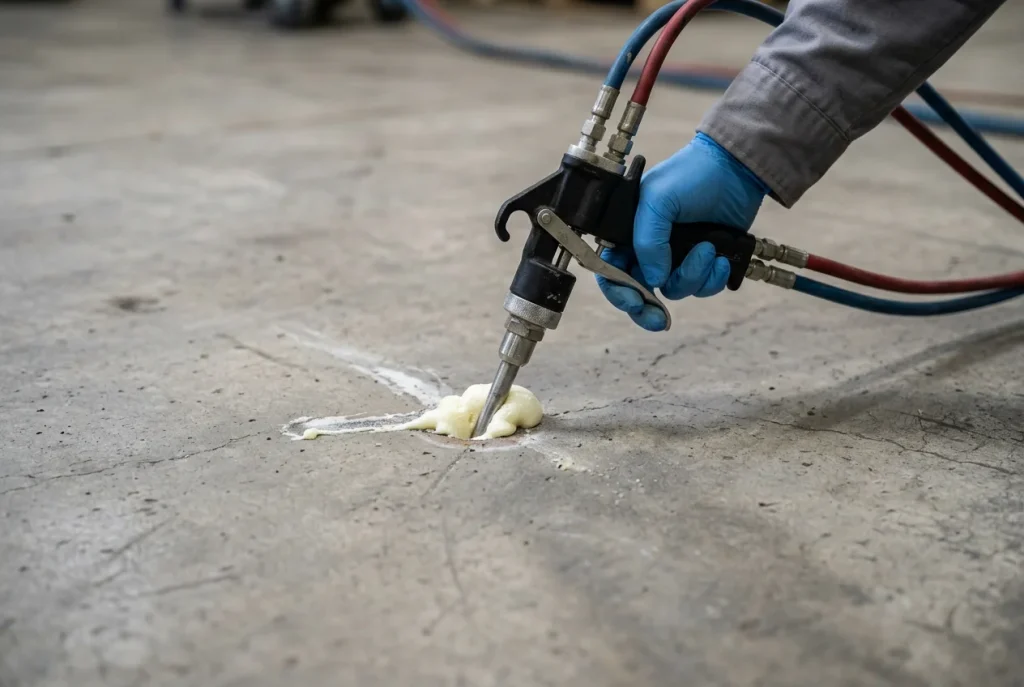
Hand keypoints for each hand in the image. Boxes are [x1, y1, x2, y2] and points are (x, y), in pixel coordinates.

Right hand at [596, 132, 769, 330]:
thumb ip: (647, 241)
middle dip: (648, 308)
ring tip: (708, 250)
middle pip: (639, 290)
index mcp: (628, 231)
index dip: (617, 290)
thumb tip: (653, 280)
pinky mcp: (703, 262)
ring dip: (692, 277)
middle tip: (659, 320)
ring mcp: (677, 256)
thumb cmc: (691, 174)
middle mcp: (649, 247)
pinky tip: (720, 258)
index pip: (611, 268)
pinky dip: (712, 279)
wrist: (736, 168)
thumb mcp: (658, 200)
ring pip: (675, 290)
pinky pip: (701, 287)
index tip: (633, 301)